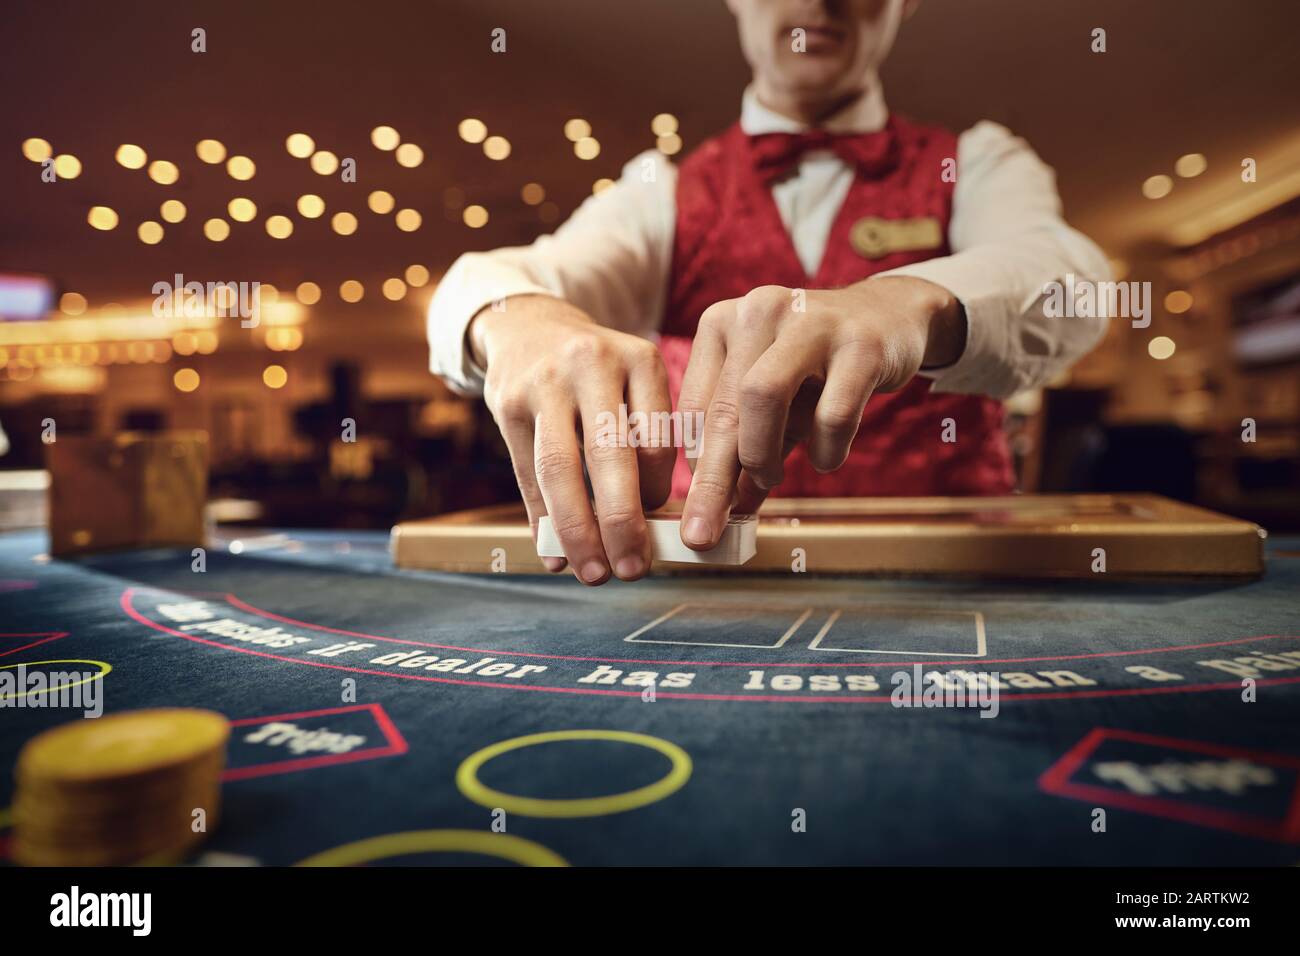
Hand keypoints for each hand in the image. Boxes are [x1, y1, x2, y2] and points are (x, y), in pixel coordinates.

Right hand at [471, 295, 675, 583]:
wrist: (529, 326)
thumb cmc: (597, 373)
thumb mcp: (633, 381)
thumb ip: (644, 440)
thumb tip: (652, 525)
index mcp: (639, 359)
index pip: (656, 439)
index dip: (657, 492)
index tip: (657, 527)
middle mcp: (592, 364)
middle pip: (608, 454)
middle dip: (622, 521)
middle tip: (633, 570)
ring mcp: (545, 383)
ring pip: (560, 469)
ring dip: (577, 530)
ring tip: (593, 573)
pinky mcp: (508, 403)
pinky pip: (526, 473)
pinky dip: (541, 520)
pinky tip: (553, 555)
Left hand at [677, 276, 964, 549]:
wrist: (889, 318)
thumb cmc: (815, 371)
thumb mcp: (772, 404)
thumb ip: (746, 450)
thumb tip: (722, 514)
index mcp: (722, 323)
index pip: (695, 406)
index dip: (694, 466)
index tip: (699, 507)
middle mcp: (758, 311)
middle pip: (723, 407)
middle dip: (711, 482)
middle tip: (704, 534)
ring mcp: (809, 323)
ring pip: (763, 396)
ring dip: (761, 455)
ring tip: (770, 479)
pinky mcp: (861, 344)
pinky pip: (832, 414)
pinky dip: (826, 450)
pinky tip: (825, 457)